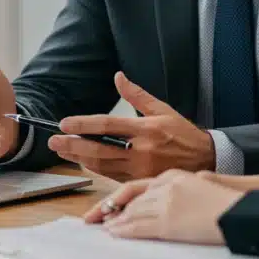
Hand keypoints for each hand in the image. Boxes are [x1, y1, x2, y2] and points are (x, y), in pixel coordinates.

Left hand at [48, 72, 213, 181]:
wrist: (205, 160)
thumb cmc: (183, 134)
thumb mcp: (162, 109)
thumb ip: (137, 95)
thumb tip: (118, 77)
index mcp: (146, 129)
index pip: (107, 125)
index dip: (83, 125)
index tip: (65, 124)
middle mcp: (140, 150)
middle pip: (98, 149)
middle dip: (72, 145)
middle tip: (53, 141)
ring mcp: (139, 168)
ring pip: (101, 165)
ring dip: (79, 158)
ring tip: (63, 150)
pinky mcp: (139, 181)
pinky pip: (110, 175)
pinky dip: (95, 168)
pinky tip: (83, 161)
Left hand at [82, 166, 258, 224]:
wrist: (242, 207)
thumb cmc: (230, 196)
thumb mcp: (206, 180)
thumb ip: (189, 181)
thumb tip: (188, 184)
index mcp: (175, 174)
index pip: (140, 184)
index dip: (121, 195)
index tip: (109, 203)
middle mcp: (167, 185)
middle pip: (131, 197)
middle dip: (109, 207)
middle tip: (93, 216)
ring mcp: (166, 202)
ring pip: (132, 211)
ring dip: (114, 220)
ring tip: (101, 227)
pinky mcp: (168, 221)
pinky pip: (138, 226)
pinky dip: (123, 230)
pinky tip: (115, 233)